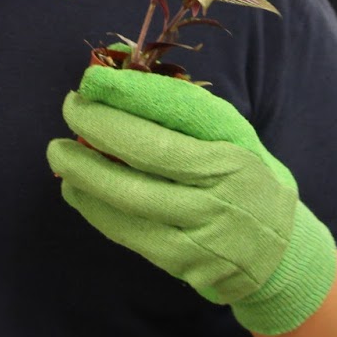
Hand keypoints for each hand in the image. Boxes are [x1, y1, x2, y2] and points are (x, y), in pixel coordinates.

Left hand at [47, 66, 336, 335]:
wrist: (278, 251)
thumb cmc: (243, 176)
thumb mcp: (231, 135)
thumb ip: (182, 108)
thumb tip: (116, 73)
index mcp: (235, 145)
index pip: (179, 109)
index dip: (130, 92)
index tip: (92, 78)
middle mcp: (223, 186)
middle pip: (149, 151)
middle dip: (99, 125)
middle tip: (70, 107)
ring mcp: (205, 229)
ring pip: (131, 197)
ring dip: (84, 171)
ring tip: (58, 150)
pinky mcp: (185, 263)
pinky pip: (128, 232)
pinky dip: (93, 207)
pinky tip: (75, 188)